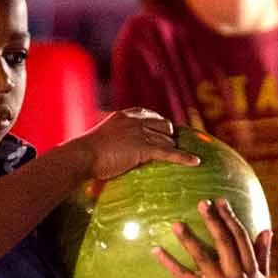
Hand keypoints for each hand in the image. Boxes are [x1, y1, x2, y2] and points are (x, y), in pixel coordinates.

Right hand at [73, 108, 198, 179]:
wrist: (82, 156)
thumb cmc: (86, 152)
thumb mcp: (102, 137)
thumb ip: (115, 136)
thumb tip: (118, 147)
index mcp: (125, 115)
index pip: (149, 115)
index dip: (159, 124)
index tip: (164, 130)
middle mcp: (135, 120)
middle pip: (163, 126)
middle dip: (168, 136)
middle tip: (172, 146)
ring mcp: (141, 133)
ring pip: (167, 140)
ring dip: (173, 149)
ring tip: (182, 158)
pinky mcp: (144, 148)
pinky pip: (169, 153)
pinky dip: (184, 158)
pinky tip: (195, 162)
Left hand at [152, 199, 271, 277]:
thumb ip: (263, 254)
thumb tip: (267, 230)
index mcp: (250, 268)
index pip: (241, 238)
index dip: (231, 219)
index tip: (221, 202)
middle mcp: (236, 275)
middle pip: (224, 243)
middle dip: (214, 221)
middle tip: (202, 203)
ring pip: (202, 258)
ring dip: (189, 240)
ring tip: (176, 224)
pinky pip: (184, 277)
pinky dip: (169, 263)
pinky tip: (156, 250)